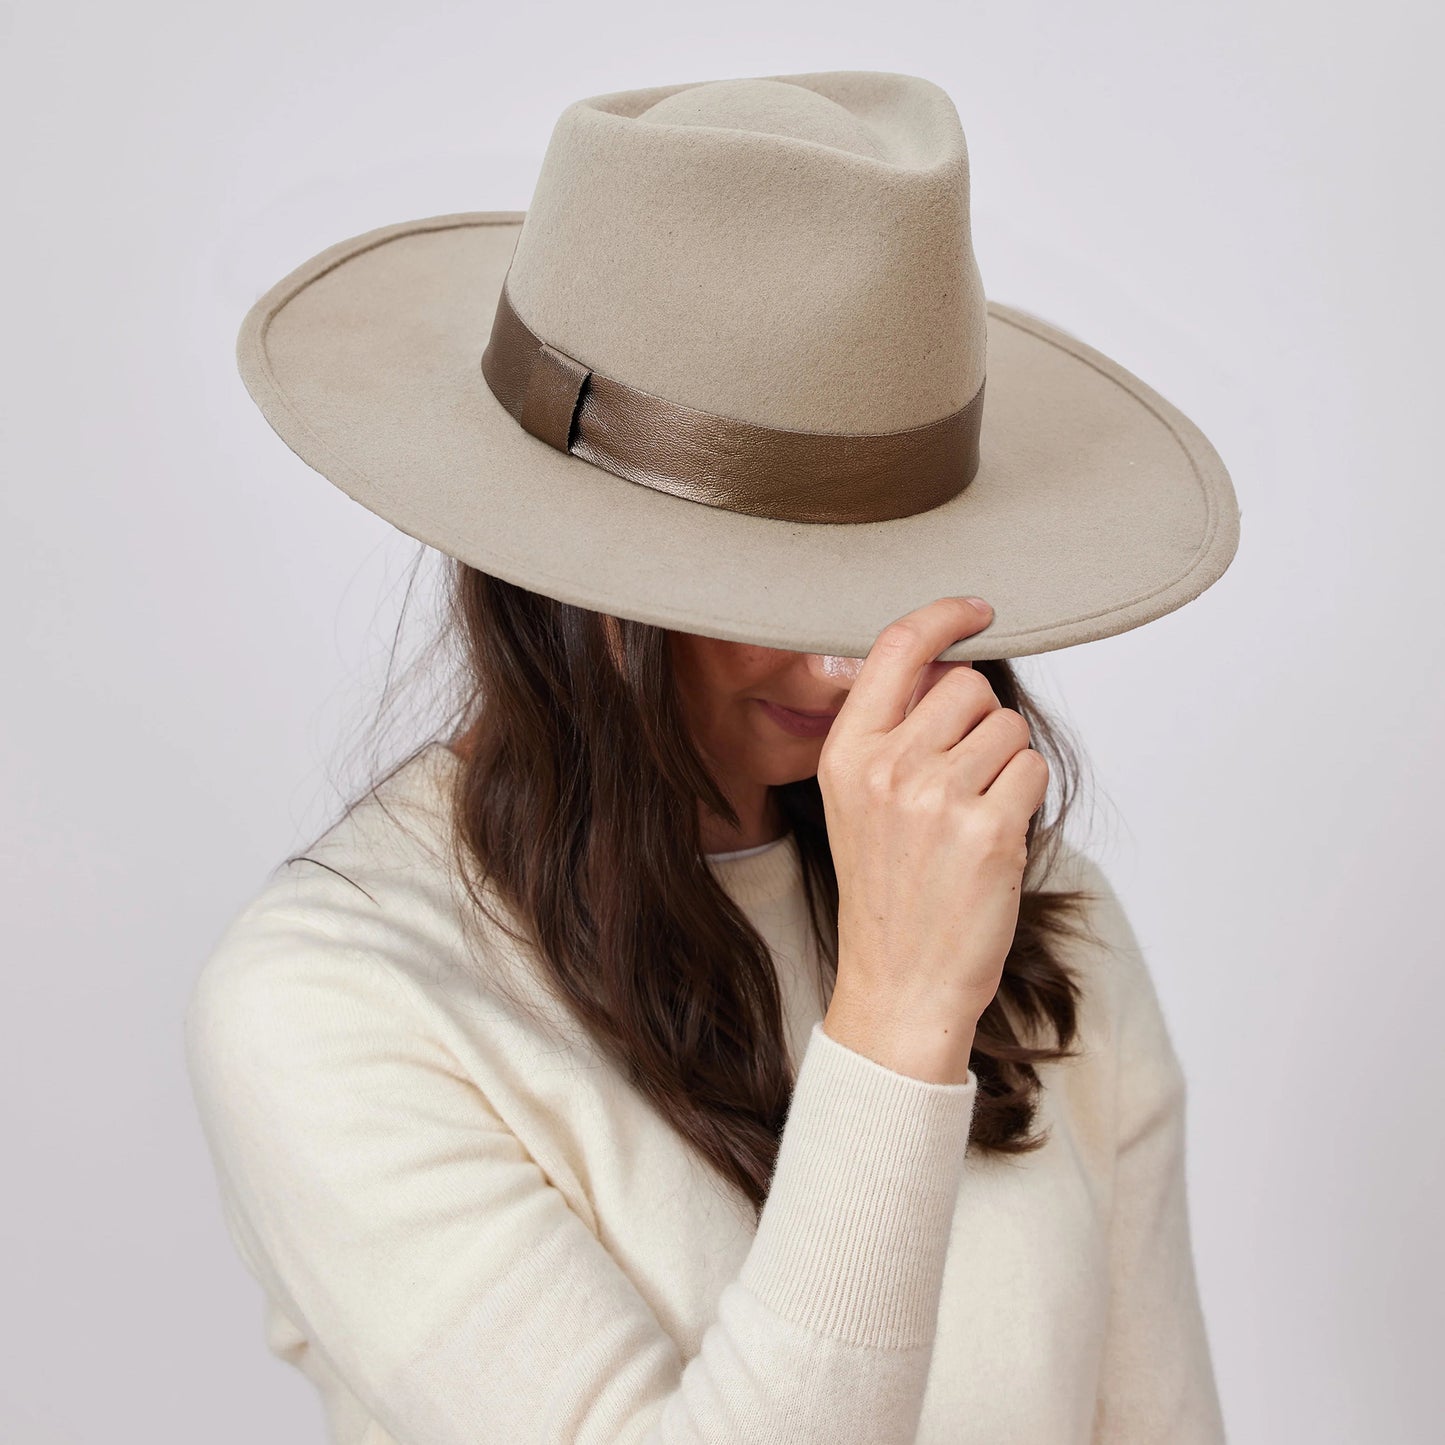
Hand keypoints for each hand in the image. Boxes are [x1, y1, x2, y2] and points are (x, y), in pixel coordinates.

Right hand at [818, 597, 1049, 1080]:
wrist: (899, 983)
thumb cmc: (886, 893)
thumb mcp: (857, 804)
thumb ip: (891, 735)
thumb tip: (950, 670)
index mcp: (846, 754)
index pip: (896, 648)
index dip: (943, 616)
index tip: (976, 610)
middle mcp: (886, 768)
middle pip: (967, 686)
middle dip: (980, 721)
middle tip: (963, 779)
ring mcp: (937, 798)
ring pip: (1008, 728)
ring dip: (1006, 764)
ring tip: (972, 817)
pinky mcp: (989, 831)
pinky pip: (1030, 770)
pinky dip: (1024, 797)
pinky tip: (993, 839)